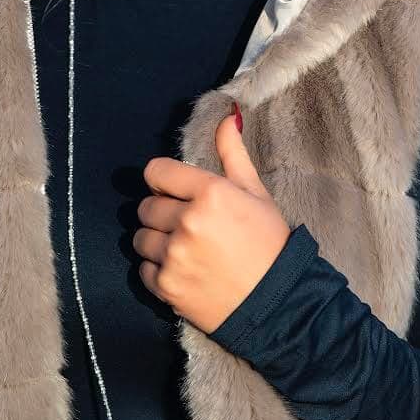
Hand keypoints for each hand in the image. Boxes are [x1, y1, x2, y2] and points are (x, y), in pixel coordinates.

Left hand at [133, 105, 291, 333]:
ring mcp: (175, 256)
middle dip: (163, 212)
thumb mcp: (255, 193)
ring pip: (141, 237)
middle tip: (188, 225)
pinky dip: (158, 269)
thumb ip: (232, 153)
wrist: (279, 304)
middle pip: (147, 206)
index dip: (164, 180)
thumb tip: (227, 115)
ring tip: (185, 249)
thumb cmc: (270, 243)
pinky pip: (143, 269)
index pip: (156, 172)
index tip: (175, 191)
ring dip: (157, 241)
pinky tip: (184, 270)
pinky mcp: (166, 287)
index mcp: (210, 193)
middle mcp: (188, 222)